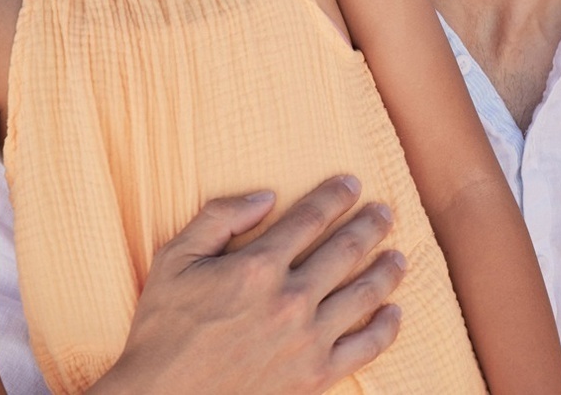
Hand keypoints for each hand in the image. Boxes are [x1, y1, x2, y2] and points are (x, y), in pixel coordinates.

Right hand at [92, 176, 408, 394]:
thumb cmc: (162, 332)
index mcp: (257, 267)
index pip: (311, 219)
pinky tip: (394, 312)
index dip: (336, 196)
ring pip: (365, 293)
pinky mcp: (316, 376)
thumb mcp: (173, 261)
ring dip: (387, 270)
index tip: (353, 184)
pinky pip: (366, 348)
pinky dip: (387, 327)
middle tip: (386, 212)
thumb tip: (267, 196)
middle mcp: (290, 299)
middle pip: (347, 250)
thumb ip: (219, 218)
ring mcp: (307, 339)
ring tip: (398, 256)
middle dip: (371, 225)